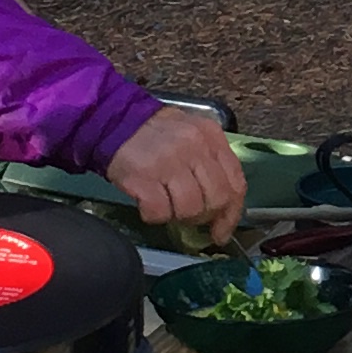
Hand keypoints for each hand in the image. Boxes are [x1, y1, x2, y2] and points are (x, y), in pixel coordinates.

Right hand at [107, 104, 248, 239]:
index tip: (222, 231)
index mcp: (212, 137)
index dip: (231, 214)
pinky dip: (155, 216)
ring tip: (167, 206)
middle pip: (216, 199)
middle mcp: (194, 147)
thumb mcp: (193, 138)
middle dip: (204, 216)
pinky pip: (160, 212)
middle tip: (190, 217)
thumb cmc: (157, 135)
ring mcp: (169, 161)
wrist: (115, 121)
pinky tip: (149, 205)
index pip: (236, 183)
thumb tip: (223, 209)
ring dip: (179, 216)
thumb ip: (212, 165)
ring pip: (191, 208)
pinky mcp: (144, 176)